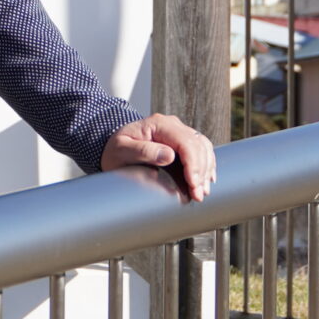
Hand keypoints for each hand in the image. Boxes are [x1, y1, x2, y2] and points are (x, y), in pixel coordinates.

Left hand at [101, 113, 215, 201]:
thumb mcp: (121, 150)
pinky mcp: (181, 142)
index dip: (193, 164)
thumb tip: (168, 155)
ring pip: (203, 148)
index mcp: (158, 124)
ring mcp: (178, 132)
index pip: (185, 142)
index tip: (193, 184)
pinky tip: (205, 180)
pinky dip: (206, 166)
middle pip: (198, 146)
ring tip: (202, 191)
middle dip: (201, 172)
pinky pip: (201, 150)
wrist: (112, 147)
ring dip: (206, 170)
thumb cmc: (115, 149)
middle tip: (198, 194)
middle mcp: (172, 125)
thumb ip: (143, 151)